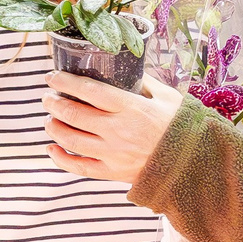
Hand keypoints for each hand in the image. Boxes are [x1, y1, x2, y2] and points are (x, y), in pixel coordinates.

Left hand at [45, 72, 184, 185]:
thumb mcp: (168, 97)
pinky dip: (60, 158)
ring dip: (54, 127)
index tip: (53, 77)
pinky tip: (51, 148)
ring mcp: (113, 154)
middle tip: (47, 97)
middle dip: (54, 103)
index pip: (89, 91)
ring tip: (49, 119)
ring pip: (70, 140)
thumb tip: (127, 69)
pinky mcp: (112, 173)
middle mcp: (117, 131)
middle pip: (74, 114)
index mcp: (131, 108)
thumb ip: (145, 82)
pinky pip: (78, 167)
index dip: (65, 82)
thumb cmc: (182, 128)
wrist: (195, 166)